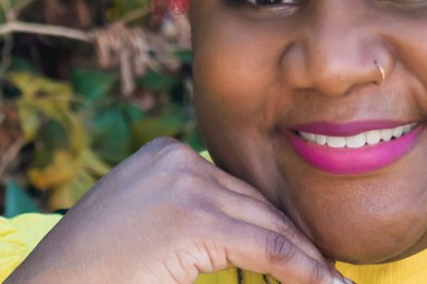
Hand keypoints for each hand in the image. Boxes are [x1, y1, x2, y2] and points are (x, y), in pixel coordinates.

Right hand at [5, 138, 346, 283]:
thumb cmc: (93, 270)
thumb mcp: (145, 223)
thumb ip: (189, 214)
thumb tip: (244, 232)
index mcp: (165, 154)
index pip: (236, 190)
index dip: (274, 221)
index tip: (305, 247)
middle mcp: (176, 158)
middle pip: (255, 202)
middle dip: (294, 237)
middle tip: (328, 265)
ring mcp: (184, 185)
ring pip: (267, 222)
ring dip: (304, 256)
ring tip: (333, 279)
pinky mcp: (193, 219)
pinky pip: (266, 245)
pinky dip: (301, 268)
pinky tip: (327, 283)